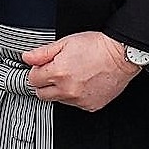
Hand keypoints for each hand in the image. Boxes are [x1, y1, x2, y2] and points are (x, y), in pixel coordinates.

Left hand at [22, 31, 136, 111]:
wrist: (121, 56)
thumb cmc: (97, 47)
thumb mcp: (66, 42)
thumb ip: (43, 52)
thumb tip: (27, 57)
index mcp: (58, 73)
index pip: (33, 80)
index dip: (37, 71)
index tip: (44, 67)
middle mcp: (67, 90)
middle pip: (42, 94)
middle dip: (45, 84)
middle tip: (56, 72)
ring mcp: (79, 100)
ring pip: (58, 100)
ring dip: (60, 90)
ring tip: (74, 75)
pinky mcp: (90, 106)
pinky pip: (75, 104)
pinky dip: (76, 96)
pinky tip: (83, 83)